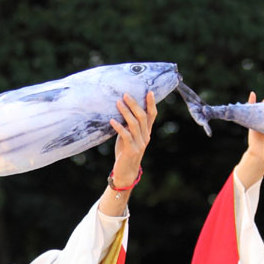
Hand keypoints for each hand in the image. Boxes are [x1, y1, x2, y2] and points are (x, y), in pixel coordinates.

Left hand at [99, 91, 156, 211]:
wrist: (125, 172)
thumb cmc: (125, 152)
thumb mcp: (128, 136)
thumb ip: (127, 125)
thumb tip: (121, 109)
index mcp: (146, 132)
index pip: (152, 116)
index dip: (151, 104)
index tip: (149, 91)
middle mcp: (146, 137)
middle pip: (143, 117)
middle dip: (135, 104)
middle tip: (126, 94)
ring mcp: (140, 144)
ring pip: (135, 125)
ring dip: (126, 112)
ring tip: (118, 103)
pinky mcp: (131, 150)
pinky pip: (126, 136)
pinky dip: (119, 127)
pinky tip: (112, 120)